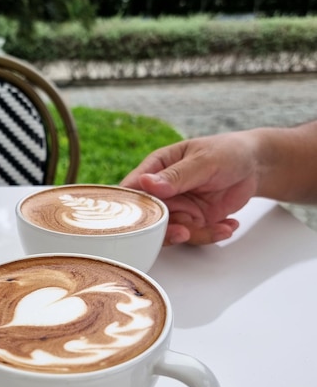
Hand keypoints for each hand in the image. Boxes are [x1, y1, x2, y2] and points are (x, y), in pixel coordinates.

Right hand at [120, 131, 260, 244]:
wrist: (255, 165)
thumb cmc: (227, 151)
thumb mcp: (203, 161)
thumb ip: (176, 176)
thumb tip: (146, 183)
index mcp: (156, 168)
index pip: (133, 190)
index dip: (132, 208)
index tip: (146, 219)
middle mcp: (162, 191)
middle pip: (149, 218)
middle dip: (167, 229)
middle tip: (184, 231)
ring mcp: (178, 208)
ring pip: (172, 232)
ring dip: (196, 234)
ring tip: (220, 228)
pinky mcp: (193, 220)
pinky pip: (194, 235)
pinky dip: (212, 235)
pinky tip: (229, 225)